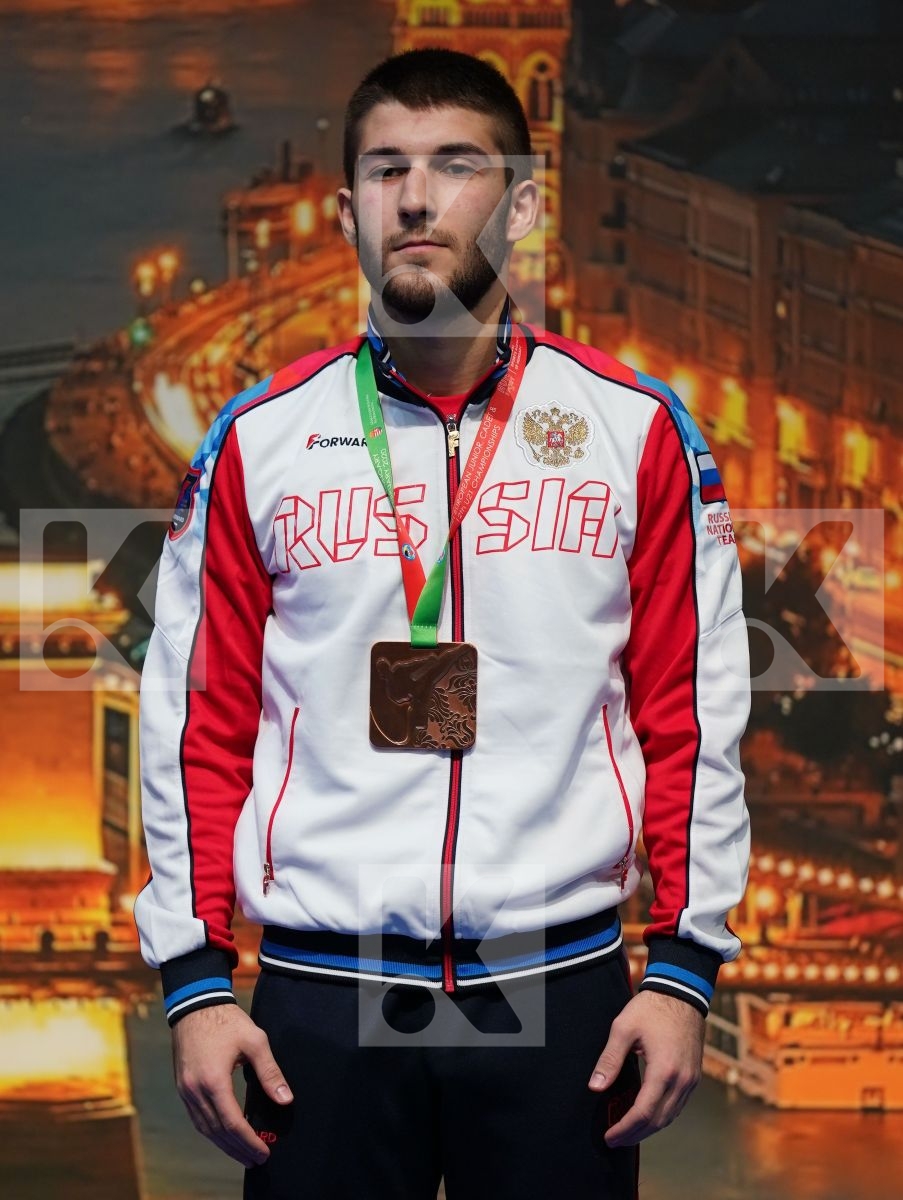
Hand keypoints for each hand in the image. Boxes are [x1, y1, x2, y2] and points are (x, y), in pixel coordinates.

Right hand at [172, 1003, 292, 1167]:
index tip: (264, 1152)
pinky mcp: (183, 1088)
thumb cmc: (226, 1021)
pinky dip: (212, 1131)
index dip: (249, 1141)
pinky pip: (197, 1118)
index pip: (232, 1123)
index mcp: (213, 1081)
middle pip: (217, 1132)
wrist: (195, 1004)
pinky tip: (224, 1135)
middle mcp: (195, 1091)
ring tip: (242, 1154)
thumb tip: (286, 1099)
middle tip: (256, 1159)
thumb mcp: (255, 1041)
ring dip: (224, 1145)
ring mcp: (185, 1091)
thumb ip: (270, 1072)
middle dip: (238, 1149)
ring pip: (205, 1129)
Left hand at [587, 990, 703, 1146]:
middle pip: (658, 1121)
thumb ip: (609, 1059)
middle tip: (614, 1139)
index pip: (643, 1113)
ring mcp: (691, 1079)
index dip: (624, 1128)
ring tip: (627, 1131)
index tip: (608, 1136)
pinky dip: (662, 1116)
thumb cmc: (651, 1008)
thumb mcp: (623, 1028)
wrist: (682, 993)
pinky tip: (647, 1115)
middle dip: (635, 1134)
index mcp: (664, 1070)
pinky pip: (678, 1105)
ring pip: (670, 1116)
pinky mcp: (694, 1076)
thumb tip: (594, 1086)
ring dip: (649, 1128)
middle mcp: (682, 1080)